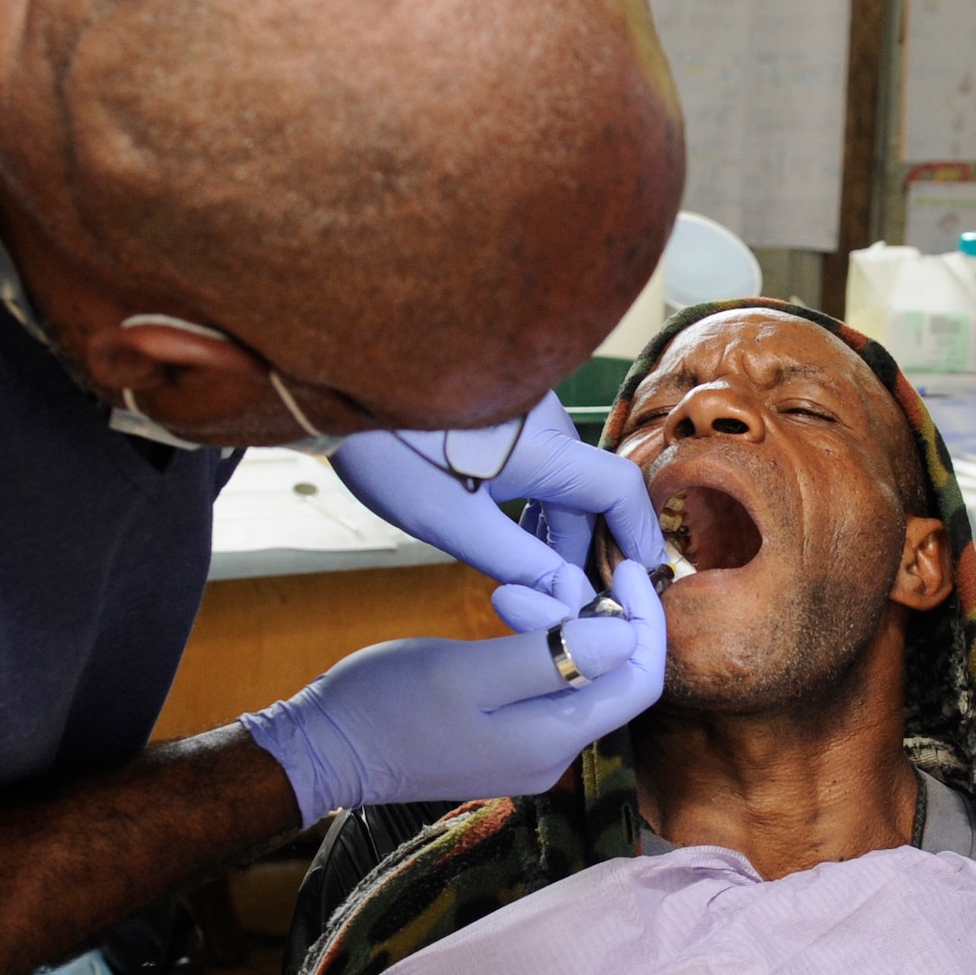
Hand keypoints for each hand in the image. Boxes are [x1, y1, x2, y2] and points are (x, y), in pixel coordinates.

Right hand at [241, 562, 664, 826]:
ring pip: (578, 676)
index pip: (640, 681)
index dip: (645, 620)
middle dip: (590, 617)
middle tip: (536, 581)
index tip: (624, 569)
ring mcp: (528, 751)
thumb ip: (552, 656)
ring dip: (559, 626)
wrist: (323, 748)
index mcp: (553, 740)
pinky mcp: (504, 739)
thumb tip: (625, 635)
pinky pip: (546, 685)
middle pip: (613, 677)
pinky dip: (537, 644)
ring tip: (508, 596)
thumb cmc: (386, 705)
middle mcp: (552, 755)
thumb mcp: (469, 671)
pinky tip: (505, 617)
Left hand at [334, 393, 663, 609]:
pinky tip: (509, 533)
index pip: (619, 491)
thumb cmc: (386, 446)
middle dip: (585, 549)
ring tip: (531, 574)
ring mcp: (525, 412)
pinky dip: (537, 503)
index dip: (638, 538)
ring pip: (566, 480)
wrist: (335, 375)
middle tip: (566, 600)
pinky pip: (542, 463)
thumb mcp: (446, 518)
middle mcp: (546, 422)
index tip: (640, 582)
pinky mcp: (503, 412)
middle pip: (592, 493)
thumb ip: (514, 560)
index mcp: (543, 446)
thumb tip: (566, 597)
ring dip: (558, 529)